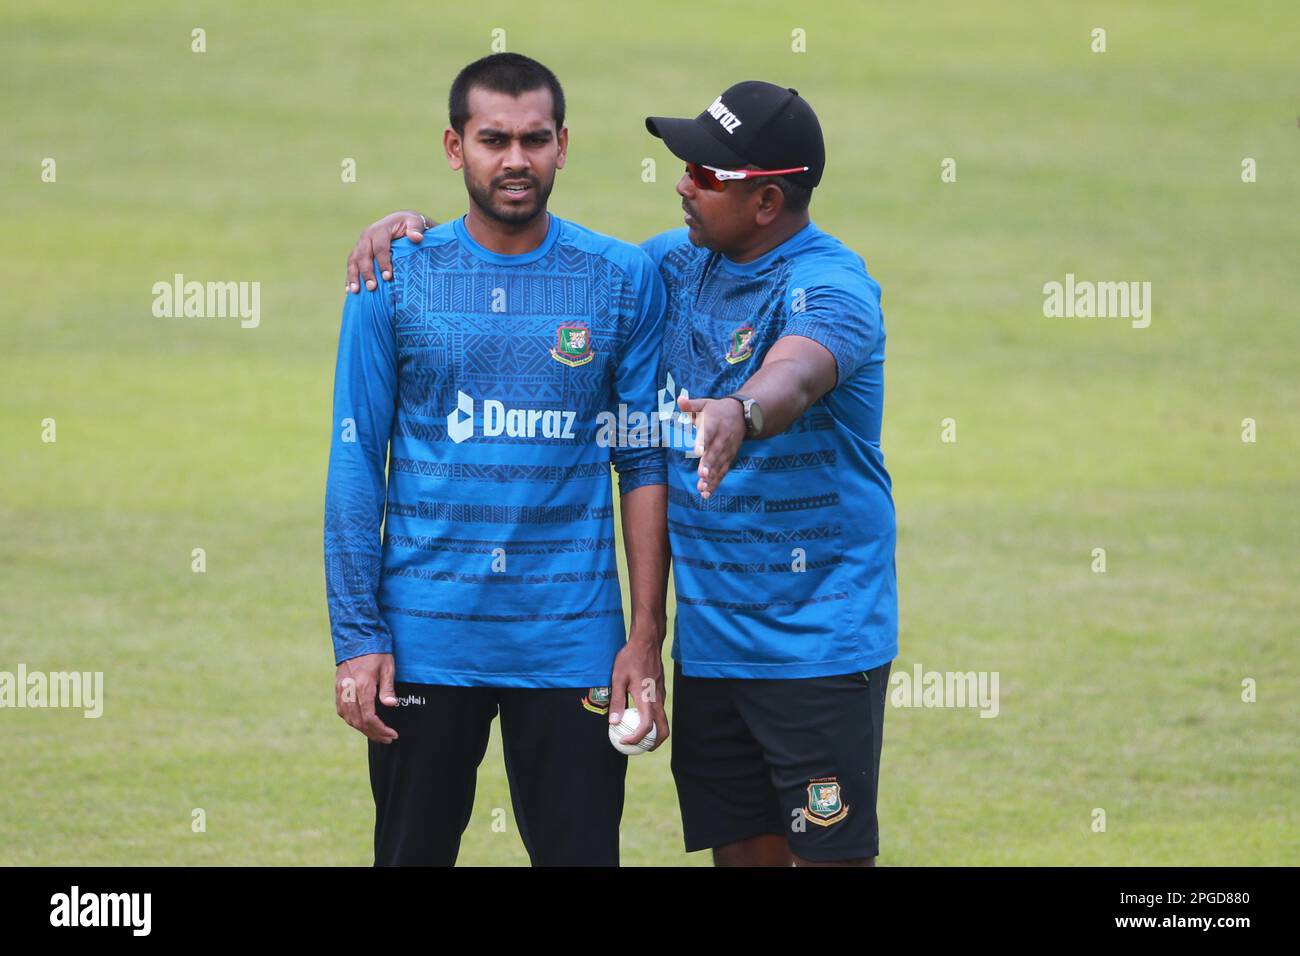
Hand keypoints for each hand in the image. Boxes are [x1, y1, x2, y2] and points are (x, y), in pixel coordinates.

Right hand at [335, 653, 398, 742]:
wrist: (357, 637)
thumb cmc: (376, 651)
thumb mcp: (388, 667)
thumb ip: (388, 688)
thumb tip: (391, 705)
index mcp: (363, 686)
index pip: (369, 717)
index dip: (381, 730)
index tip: (392, 734)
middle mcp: (349, 691)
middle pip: (358, 722)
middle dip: (374, 733)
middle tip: (387, 738)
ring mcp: (341, 690)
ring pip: (348, 718)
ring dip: (362, 729)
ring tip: (376, 733)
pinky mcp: (337, 687)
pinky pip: (341, 710)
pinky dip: (351, 720)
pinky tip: (361, 722)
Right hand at [345, 211, 433, 292]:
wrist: (398, 222)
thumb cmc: (408, 225)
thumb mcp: (415, 223)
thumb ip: (416, 229)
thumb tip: (416, 238)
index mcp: (379, 229)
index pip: (380, 247)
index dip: (383, 262)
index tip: (388, 277)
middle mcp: (366, 236)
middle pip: (363, 255)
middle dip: (366, 272)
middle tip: (372, 288)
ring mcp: (360, 245)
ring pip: (353, 260)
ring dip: (353, 276)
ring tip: (355, 291)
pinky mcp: (357, 252)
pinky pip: (351, 265)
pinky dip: (350, 277)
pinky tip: (350, 290)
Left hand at [608, 625, 668, 750]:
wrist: (647, 642)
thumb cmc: (630, 658)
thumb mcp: (618, 678)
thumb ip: (617, 701)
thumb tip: (613, 722)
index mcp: (647, 699)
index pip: (646, 727)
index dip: (636, 738)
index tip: (623, 741)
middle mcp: (658, 700)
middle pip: (663, 730)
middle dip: (653, 743)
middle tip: (639, 748)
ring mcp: (661, 695)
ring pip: (663, 721)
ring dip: (653, 733)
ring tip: (637, 736)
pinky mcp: (660, 691)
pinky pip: (660, 711)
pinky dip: (652, 721)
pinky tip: (638, 717)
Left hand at [678, 394, 745, 499]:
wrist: (743, 414)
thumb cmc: (717, 410)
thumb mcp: (705, 403)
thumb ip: (691, 405)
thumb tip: (680, 400)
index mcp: (714, 423)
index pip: (708, 433)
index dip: (703, 441)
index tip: (697, 451)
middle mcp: (722, 438)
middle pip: (715, 452)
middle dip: (708, 464)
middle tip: (701, 475)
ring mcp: (727, 450)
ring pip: (719, 465)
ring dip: (711, 477)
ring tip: (702, 489)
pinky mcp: (729, 458)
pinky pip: (722, 472)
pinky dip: (715, 483)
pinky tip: (706, 494)